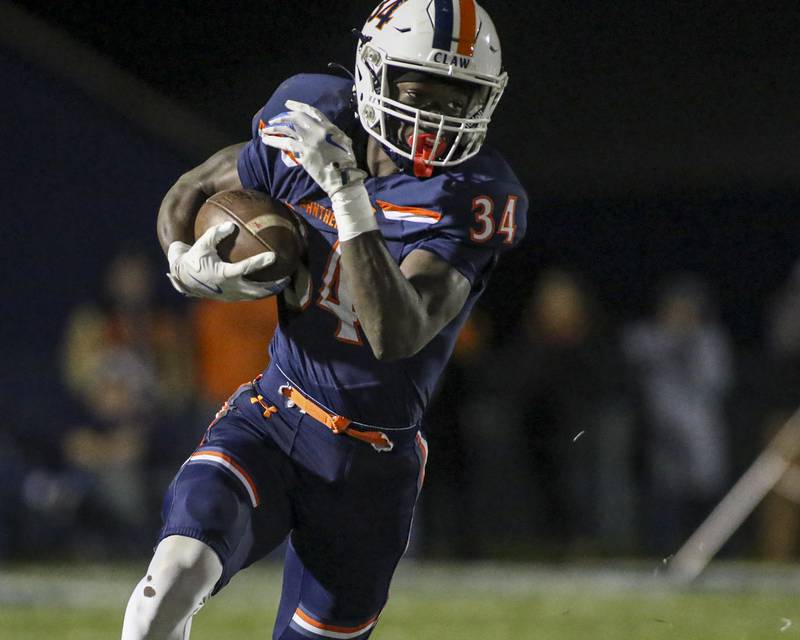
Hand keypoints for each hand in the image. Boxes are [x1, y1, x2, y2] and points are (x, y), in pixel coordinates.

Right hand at [167, 222, 286, 300]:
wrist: (183, 279)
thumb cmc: (193, 259)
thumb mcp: (202, 245)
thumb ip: (215, 234)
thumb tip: (231, 224)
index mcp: (223, 274)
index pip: (246, 268)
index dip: (260, 262)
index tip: (274, 256)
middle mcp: (230, 288)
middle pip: (257, 290)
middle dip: (274, 285)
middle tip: (288, 277)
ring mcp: (231, 295)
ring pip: (255, 296)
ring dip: (270, 291)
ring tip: (284, 283)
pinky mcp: (231, 298)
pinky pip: (250, 295)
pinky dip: (261, 291)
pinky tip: (270, 283)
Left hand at [261, 100, 377, 241]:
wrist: (343, 178)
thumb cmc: (346, 162)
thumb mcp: (343, 142)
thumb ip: (332, 133)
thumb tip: (324, 130)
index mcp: (328, 127)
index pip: (310, 111)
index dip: (297, 106)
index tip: (287, 104)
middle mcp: (317, 131)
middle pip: (295, 118)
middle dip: (282, 117)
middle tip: (273, 121)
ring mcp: (309, 142)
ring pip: (286, 130)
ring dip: (274, 129)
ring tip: (265, 130)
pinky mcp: (303, 154)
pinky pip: (285, 144)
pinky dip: (274, 141)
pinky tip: (266, 140)